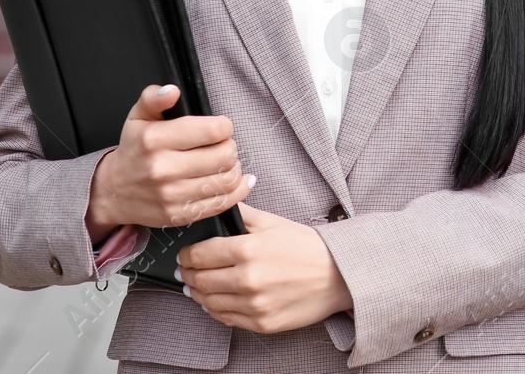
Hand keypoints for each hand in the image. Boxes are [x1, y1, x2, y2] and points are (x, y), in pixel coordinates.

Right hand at [85, 84, 252, 242]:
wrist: (112, 191)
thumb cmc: (133, 150)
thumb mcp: (138, 117)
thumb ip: (154, 98)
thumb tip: (172, 91)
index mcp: (155, 140)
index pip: (212, 131)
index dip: (224, 126)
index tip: (219, 127)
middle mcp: (163, 169)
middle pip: (224, 155)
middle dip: (230, 146)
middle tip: (222, 145)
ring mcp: (172, 195)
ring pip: (227, 180)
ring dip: (234, 168)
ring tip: (226, 162)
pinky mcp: (180, 215)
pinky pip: (222, 203)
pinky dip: (237, 191)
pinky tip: (237, 180)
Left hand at [177, 204, 353, 333]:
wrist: (338, 275)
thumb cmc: (307, 247)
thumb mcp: (275, 222)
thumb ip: (243, 213)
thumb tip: (221, 200)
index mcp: (248, 249)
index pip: (200, 254)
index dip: (187, 254)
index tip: (185, 254)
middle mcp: (248, 279)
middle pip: (201, 280)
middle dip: (189, 274)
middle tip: (187, 270)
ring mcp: (254, 304)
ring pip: (209, 302)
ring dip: (198, 294)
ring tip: (197, 287)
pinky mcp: (261, 323)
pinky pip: (226, 319)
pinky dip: (216, 310)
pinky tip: (216, 301)